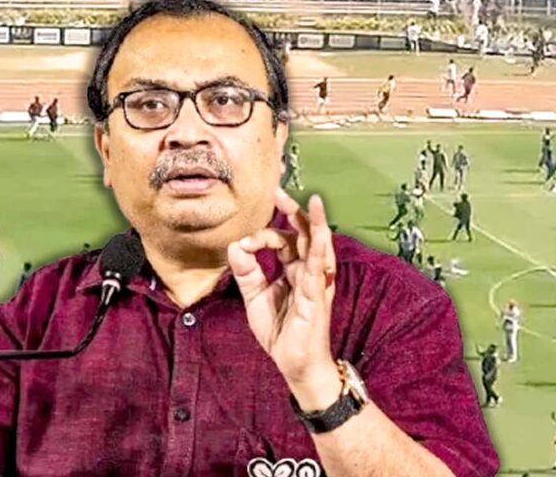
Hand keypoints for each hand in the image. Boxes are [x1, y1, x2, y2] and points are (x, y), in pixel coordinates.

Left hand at [227, 188, 339, 409]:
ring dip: (315, 224)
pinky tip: (318, 234)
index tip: (245, 243)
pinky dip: (319, 250)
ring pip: (318, 246)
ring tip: (314, 202)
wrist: (295, 365)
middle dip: (293, 211)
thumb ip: (247, 271)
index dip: (264, 234)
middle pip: (304, 234)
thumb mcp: (255, 297)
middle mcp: (309, 272)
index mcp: (295, 270)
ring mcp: (316, 283)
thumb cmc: (282, 332)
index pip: (284, 240)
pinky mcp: (317, 297)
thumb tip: (236, 245)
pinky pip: (319, 270)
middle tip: (278, 191)